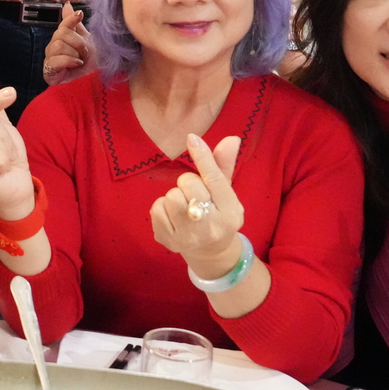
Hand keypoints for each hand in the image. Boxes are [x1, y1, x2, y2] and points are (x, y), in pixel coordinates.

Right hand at [42, 3, 93, 85]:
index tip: (80, 15)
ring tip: (80, 59)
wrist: (91, 78)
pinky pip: (55, 60)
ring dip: (74, 53)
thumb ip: (75, 23)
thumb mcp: (85, 38)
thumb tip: (67, 4)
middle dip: (77, 42)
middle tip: (85, 51)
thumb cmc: (88, 59)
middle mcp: (54, 45)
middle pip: (61, 34)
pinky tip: (77, 64)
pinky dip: (68, 61)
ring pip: (58, 46)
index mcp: (62, 36)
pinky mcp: (48, 71)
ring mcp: (50, 57)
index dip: (71, 19)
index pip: (64, 23)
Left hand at [150, 134, 247, 278]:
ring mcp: (188, 236)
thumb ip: (224, 165)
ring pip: (171, 195)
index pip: (214, 179)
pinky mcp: (168, 240)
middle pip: (188, 184)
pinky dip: (162, 207)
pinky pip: (156, 208)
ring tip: (184, 206)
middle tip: (194, 194)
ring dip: (175, 195)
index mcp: (230, 212)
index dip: (203, 157)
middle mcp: (211, 227)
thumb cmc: (218, 213)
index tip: (192, 138)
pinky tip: (173, 216)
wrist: (210, 251)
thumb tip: (231, 139)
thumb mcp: (226, 192)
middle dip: (188, 183)